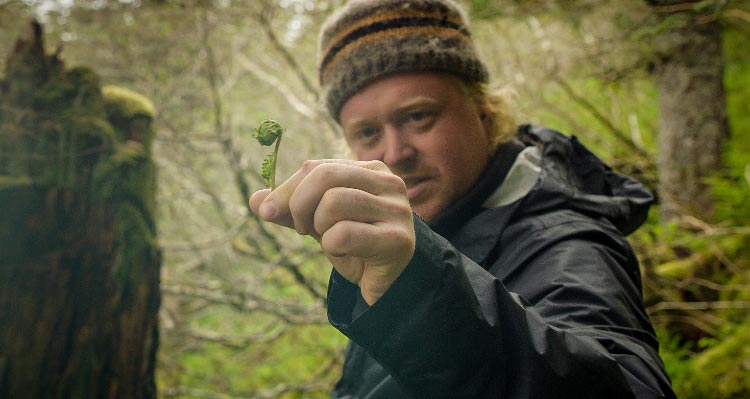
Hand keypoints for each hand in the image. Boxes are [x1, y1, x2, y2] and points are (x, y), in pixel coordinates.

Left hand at [249, 159, 415, 304]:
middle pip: (324, 177)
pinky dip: (333, 249)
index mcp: (369, 170)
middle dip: (299, 205)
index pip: (316, 167)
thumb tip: (254, 200)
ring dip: (320, 229)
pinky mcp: (397, 239)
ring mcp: (396, 210)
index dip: (286, 190)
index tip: (268, 212)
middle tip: (301, 229)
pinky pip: (344, 234)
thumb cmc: (353, 247)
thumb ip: (290, 209)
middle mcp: (388, 183)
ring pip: (333, 203)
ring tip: (331, 242)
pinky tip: (348, 257)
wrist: (388, 284)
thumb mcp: (317, 223)